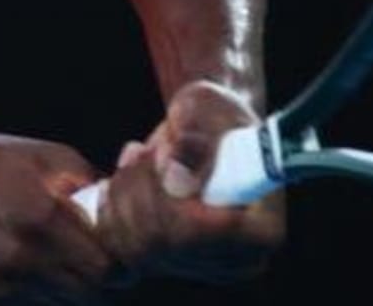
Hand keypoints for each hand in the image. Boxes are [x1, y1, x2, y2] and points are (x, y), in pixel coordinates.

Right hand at [0, 131, 114, 304]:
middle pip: (89, 296)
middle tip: (90, 263)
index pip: (108, 268)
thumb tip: (117, 205)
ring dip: (66, 290)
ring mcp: (2, 284)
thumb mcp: (41, 155)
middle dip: (97, 282)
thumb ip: (85, 181)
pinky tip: (23, 269)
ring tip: (55, 263)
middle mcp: (26, 257)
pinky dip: (33, 296)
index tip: (114, 255)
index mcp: (46, 216)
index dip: (119, 265)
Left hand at [93, 79, 285, 285]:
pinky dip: (110, 212)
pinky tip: (121, 179)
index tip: (160, 152)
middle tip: (145, 150)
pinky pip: (119, 252)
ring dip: (123, 194)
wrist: (204, 128)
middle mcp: (235, 260)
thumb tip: (176, 180)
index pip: (206, 235)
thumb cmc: (213, 114)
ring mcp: (200, 266)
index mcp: (263, 229)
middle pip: (164, 243)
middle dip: (140, 188)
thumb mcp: (207, 107)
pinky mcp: (166, 264)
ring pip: (136, 247)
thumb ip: (196, 136)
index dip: (168, 197)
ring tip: (137, 156)